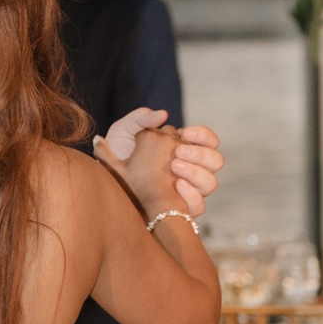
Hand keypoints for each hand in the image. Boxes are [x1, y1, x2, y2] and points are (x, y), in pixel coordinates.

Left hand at [98, 108, 222, 221]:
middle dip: (200, 154)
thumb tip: (163, 114)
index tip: (185, 133)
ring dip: (196, 173)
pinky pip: (198, 205)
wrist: (106, 184)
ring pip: (210, 183)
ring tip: (174, 167)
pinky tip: (176, 186)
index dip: (203, 135)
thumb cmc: (116, 156)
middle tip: (177, 152)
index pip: (210, 140)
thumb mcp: (124, 132)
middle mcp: (191, 169)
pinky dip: (190, 195)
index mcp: (183, 148)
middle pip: (216, 161)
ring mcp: (188, 189)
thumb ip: (141, 118)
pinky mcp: (181, 209)